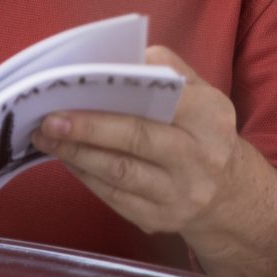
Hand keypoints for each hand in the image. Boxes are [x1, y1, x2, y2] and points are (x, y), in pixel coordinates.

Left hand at [32, 46, 276, 276]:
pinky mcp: (160, 219)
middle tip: (49, 119)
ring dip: (76, 153)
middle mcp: (201, 158)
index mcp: (211, 117)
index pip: (164, 99)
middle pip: (137, 138)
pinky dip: (84, 175)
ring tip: (46, 137)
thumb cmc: (201, 133)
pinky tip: (67, 159)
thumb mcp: (201, 96)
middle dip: (87, 128)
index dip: (119, 93)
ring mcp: (181, 195)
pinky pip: (113, 197)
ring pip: (119, 172)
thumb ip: (165, 71)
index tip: (79, 85)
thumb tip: (113, 57)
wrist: (230, 195)